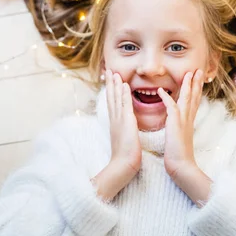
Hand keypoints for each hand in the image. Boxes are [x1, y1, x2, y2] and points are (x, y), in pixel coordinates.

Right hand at [92, 70, 141, 201]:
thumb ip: (124, 131)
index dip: (111, 91)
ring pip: (116, 98)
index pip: (112, 103)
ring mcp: (119, 120)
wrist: (123, 165)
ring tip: (114, 72)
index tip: (110, 80)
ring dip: (115, 84)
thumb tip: (126, 127)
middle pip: (111, 97)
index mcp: (115, 123)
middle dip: (110, 84)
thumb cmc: (125, 156)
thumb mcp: (124, 140)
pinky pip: (124, 104)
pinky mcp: (126, 122)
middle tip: (108, 70)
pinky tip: (124, 84)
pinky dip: (123, 94)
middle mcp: (115, 119)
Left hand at [158, 69, 203, 181]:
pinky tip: (160, 90)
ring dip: (188, 85)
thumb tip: (177, 125)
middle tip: (199, 70)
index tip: (197, 79)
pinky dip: (166, 98)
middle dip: (197, 83)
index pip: (194, 102)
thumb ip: (179, 129)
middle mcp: (188, 119)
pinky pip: (171, 108)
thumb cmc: (178, 157)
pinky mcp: (175, 125)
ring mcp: (183, 121)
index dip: (196, 90)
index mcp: (189, 122)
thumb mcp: (179, 138)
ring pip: (187, 99)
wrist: (181, 167)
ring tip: (189, 73)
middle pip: (194, 97)